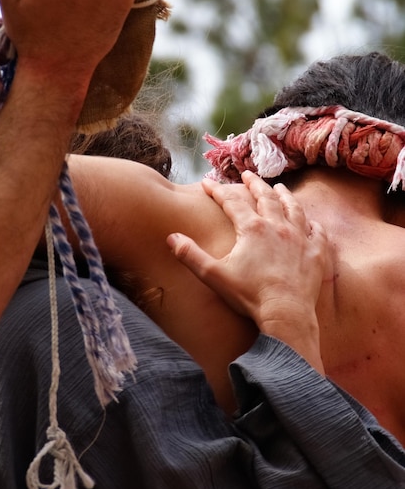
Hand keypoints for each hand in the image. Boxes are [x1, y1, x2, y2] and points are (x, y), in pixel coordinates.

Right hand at [167, 171, 327, 371]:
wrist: (285, 313)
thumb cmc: (248, 295)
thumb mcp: (213, 275)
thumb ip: (190, 254)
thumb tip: (171, 238)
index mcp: (252, 229)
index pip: (231, 202)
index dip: (218, 190)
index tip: (207, 183)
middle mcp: (277, 226)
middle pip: (266, 197)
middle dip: (254, 184)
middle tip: (248, 175)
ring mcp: (300, 238)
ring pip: (294, 208)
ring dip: (285, 196)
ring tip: (280, 188)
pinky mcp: (316, 253)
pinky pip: (317, 233)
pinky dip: (313, 225)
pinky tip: (311, 222)